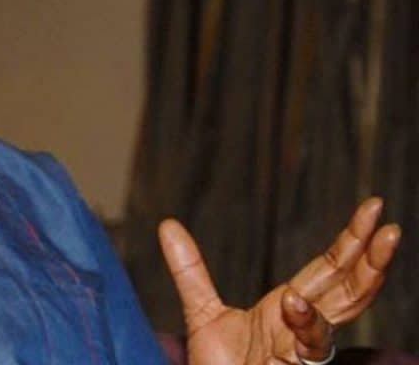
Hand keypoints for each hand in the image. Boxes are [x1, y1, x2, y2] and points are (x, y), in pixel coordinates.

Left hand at [160, 197, 400, 364]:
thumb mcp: (201, 312)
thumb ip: (189, 271)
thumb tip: (167, 225)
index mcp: (289, 307)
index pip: (329, 268)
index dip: (352, 240)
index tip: (373, 208)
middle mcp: (303, 327)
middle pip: (348, 287)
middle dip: (371, 257)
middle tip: (391, 225)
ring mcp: (301, 350)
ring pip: (340, 314)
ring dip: (362, 283)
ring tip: (376, 247)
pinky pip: (310, 347)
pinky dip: (307, 324)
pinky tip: (295, 301)